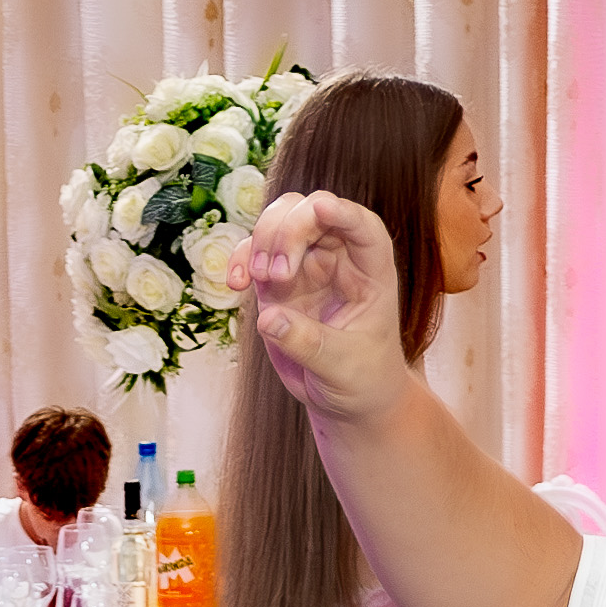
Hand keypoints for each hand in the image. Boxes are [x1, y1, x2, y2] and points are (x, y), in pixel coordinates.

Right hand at [234, 191, 421, 427]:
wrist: (347, 399)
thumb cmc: (362, 380)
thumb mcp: (344, 368)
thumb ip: (309, 344)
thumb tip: (270, 319)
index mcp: (370, 272)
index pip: (362, 227)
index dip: (343, 211)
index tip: (320, 207)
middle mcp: (338, 259)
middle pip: (311, 212)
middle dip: (289, 230)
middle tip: (276, 274)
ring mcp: (305, 267)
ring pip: (279, 222)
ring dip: (262, 241)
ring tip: (258, 280)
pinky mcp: (276, 283)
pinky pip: (254, 254)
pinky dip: (240, 259)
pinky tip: (235, 284)